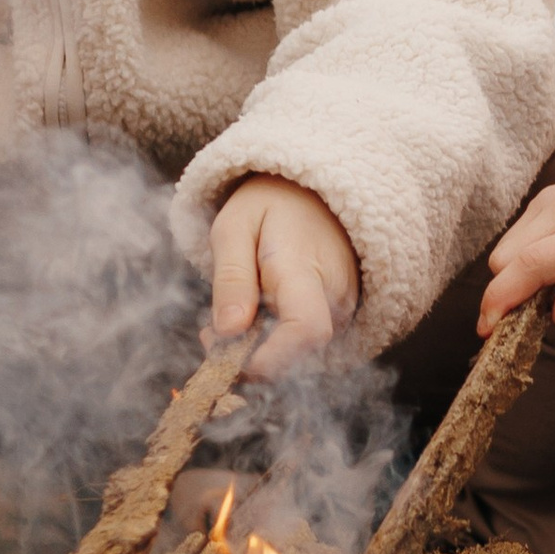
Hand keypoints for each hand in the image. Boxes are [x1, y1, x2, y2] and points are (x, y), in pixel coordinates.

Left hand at [211, 174, 359, 374]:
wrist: (317, 193)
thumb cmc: (271, 205)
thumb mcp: (235, 227)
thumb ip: (232, 279)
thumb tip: (228, 332)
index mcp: (305, 269)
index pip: (305, 330)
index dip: (267, 359)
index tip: (224, 356)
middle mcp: (335, 296)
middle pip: (300, 354)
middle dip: (251, 360)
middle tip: (210, 335)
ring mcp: (343, 308)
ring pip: (302, 355)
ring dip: (260, 352)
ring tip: (234, 317)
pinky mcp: (341, 317)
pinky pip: (307, 346)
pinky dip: (274, 344)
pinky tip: (256, 319)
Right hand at [481, 157, 554, 332]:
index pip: (532, 265)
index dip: (502, 300)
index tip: (488, 332)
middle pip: (505, 260)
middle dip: (505, 296)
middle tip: (529, 319)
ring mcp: (550, 198)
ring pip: (504, 248)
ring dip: (512, 278)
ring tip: (547, 294)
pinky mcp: (545, 197)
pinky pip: (516, 235)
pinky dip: (520, 260)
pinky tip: (550, 269)